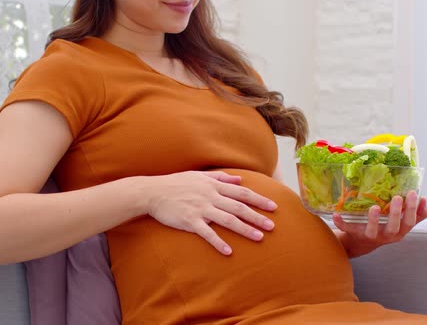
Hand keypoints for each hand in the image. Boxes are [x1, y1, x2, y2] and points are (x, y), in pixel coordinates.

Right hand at [145, 171, 276, 255]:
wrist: (152, 191)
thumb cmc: (176, 183)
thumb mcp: (199, 176)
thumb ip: (220, 177)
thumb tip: (239, 179)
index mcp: (214, 185)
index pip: (241, 193)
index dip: (258, 200)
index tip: (273, 207)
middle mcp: (210, 196)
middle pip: (239, 207)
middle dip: (257, 216)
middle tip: (272, 226)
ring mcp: (200, 208)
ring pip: (227, 219)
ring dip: (245, 229)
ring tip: (259, 238)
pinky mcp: (189, 221)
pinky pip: (207, 233)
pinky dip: (218, 242)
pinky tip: (228, 251)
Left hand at [332, 191, 426, 256]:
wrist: (362, 242)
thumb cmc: (385, 227)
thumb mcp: (402, 222)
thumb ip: (416, 213)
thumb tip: (424, 199)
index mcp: (399, 231)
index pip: (410, 222)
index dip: (414, 210)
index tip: (415, 194)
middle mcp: (386, 236)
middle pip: (394, 227)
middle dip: (396, 213)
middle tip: (398, 197)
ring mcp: (370, 236)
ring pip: (372, 231)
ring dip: (373, 220)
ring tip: (374, 207)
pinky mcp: (354, 234)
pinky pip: (347, 229)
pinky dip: (340, 222)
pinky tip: (335, 214)